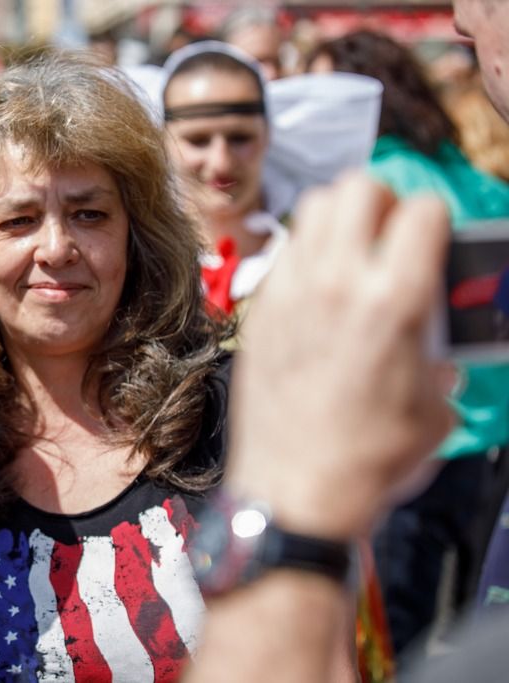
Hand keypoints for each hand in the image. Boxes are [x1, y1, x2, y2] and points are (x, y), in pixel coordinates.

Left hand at [226, 173, 454, 538]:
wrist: (294, 489)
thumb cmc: (368, 458)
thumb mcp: (434, 406)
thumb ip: (439, 355)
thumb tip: (436, 343)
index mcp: (394, 301)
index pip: (422, 208)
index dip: (435, 218)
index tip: (433, 242)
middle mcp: (338, 284)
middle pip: (357, 187)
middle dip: (382, 201)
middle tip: (389, 235)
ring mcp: (290, 294)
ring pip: (312, 209)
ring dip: (339, 218)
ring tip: (352, 251)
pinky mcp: (259, 312)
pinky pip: (285, 254)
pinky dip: (306, 254)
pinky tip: (318, 289)